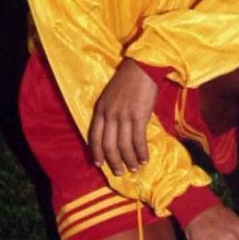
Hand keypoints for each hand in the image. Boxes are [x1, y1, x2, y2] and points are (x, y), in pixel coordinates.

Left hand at [88, 59, 158, 174]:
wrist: (142, 67)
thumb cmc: (128, 80)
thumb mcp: (111, 96)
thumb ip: (110, 112)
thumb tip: (115, 132)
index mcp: (100, 109)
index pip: (93, 136)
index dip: (96, 152)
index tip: (99, 164)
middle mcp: (109, 115)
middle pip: (108, 145)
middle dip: (113, 161)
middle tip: (119, 172)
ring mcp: (123, 116)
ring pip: (123, 146)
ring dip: (129, 160)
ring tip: (134, 168)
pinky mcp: (138, 116)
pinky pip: (138, 140)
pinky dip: (141, 152)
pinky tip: (145, 158)